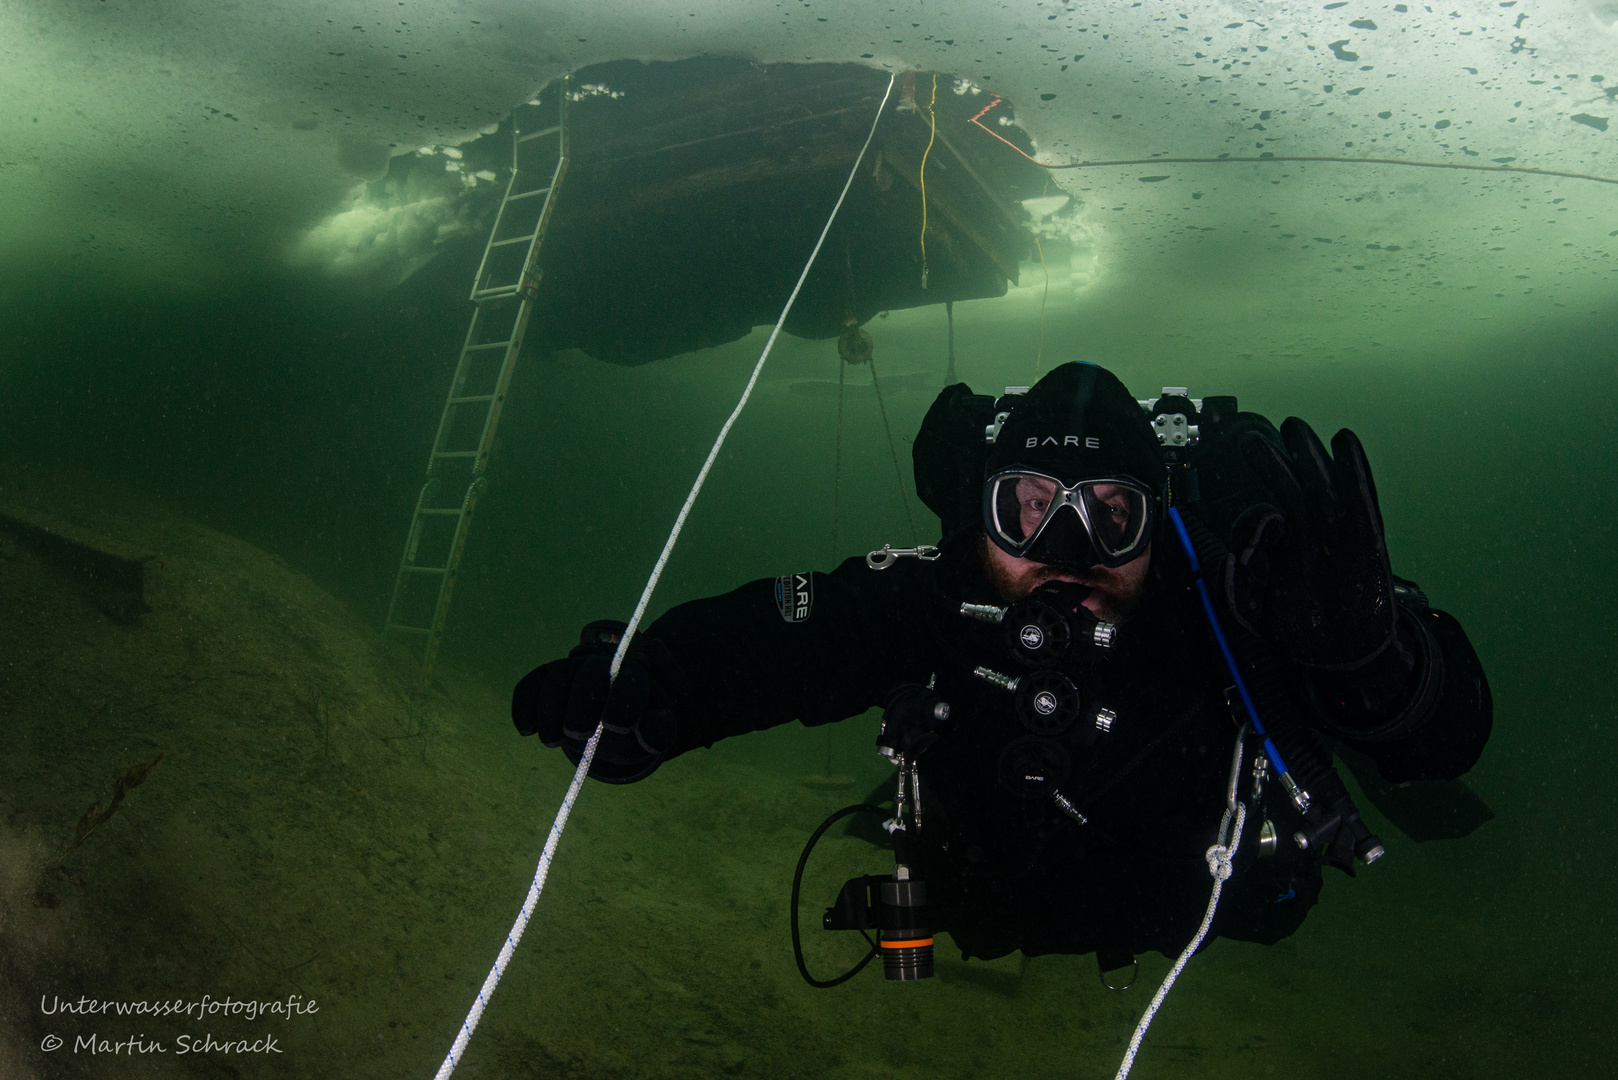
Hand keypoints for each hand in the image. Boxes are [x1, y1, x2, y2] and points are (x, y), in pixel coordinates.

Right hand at [511, 621, 687, 782]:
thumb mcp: (656, 730)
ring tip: (553, 742)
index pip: (629, 681)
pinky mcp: (545, 679)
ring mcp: (570, 670)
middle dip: (580, 706)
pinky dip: (524, 706)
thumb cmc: (637, 723)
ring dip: (549, 712)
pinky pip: (529, 685)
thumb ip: (658, 732)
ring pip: (555, 678)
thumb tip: (648, 733)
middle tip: (579, 735)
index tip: (614, 728)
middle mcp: (600, 667)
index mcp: (633, 677)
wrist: (614, 716)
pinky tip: (527, 730)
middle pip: (588, 674)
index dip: (621, 702)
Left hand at [1224, 419, 1395, 669]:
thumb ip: (1239, 587)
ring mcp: (1340, 534)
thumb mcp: (1259, 611)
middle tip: (1251, 439)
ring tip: (1293, 426)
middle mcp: (1311, 535)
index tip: (1249, 552)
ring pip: (1322, 485)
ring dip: (1309, 455)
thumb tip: (1230, 558)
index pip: (1263, 521)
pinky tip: (1346, 442)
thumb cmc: (1305, 631)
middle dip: (1274, 462)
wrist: (1345, 656)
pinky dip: (1353, 470)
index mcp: (1285, 548)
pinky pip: (1359, 499)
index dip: (1253, 526)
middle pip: (1292, 489)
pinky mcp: (1366, 541)